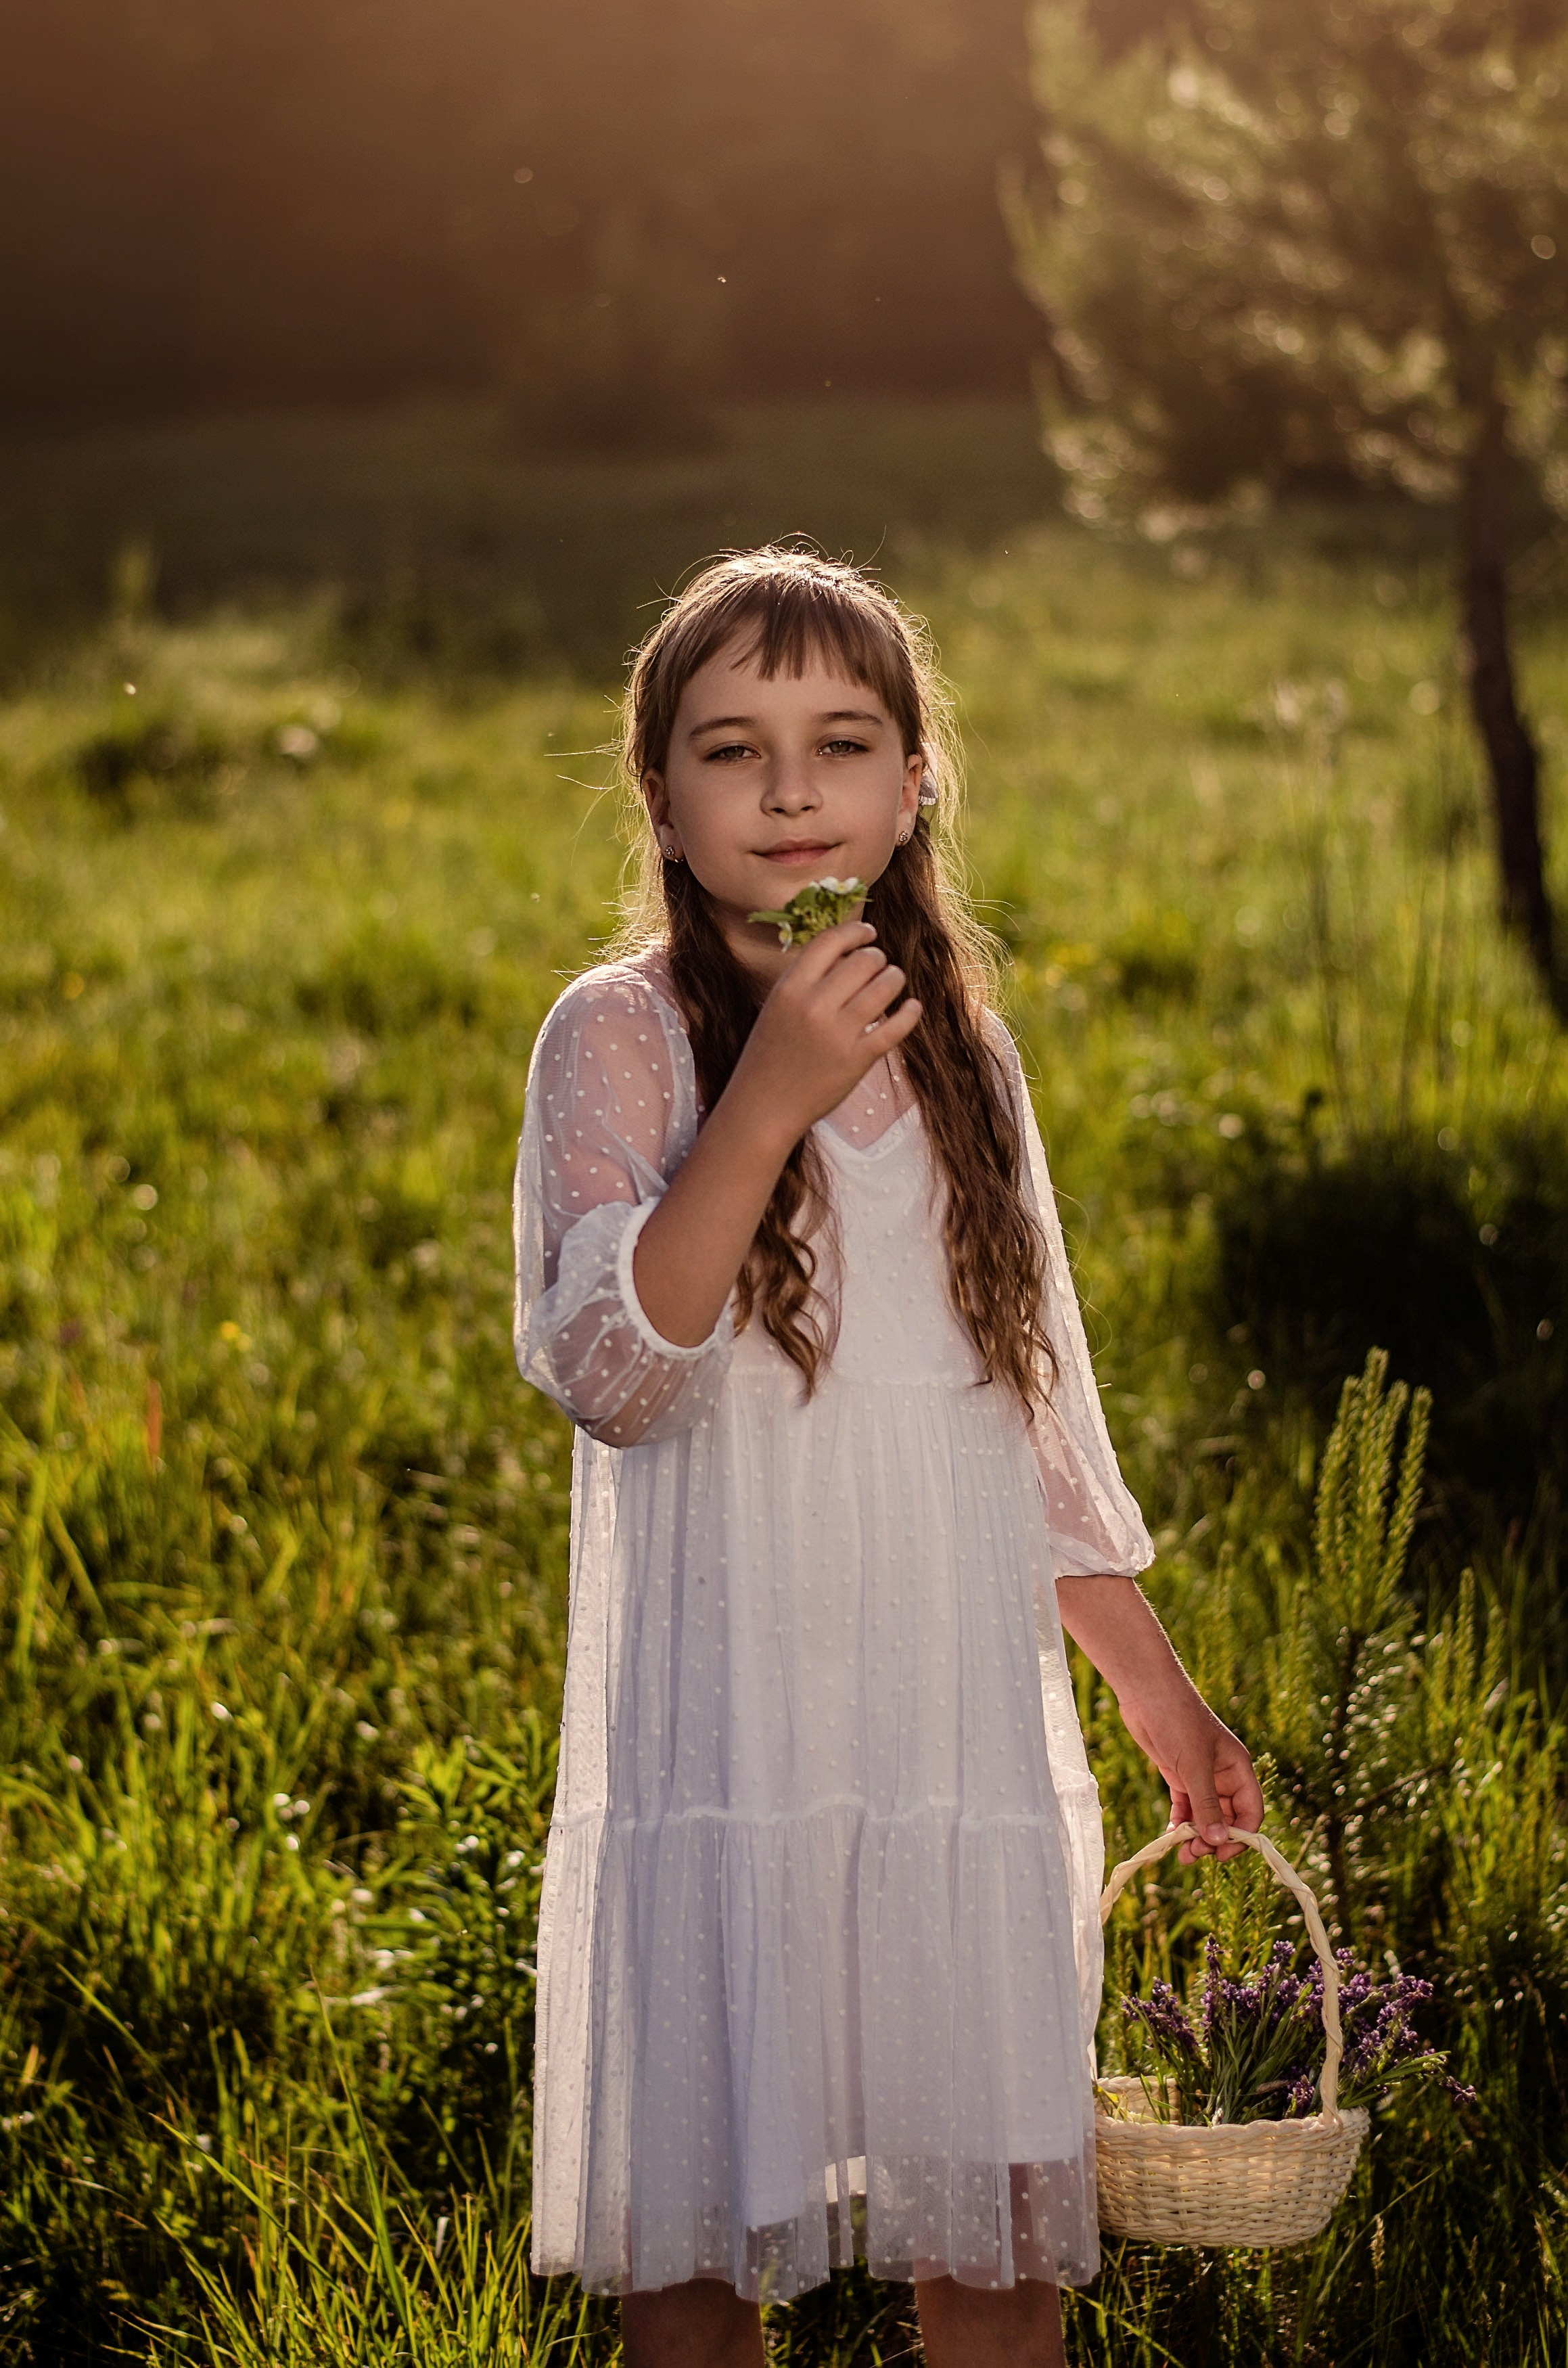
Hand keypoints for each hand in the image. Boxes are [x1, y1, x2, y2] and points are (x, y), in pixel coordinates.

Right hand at [732, 918, 921, 1144]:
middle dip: (877, 957)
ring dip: (894, 978)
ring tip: (893, 980)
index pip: (829, 942)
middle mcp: (814, 1007)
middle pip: (863, 961)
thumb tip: (849, 953)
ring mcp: (838, 1034)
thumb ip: (807, 980)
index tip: (868, 932)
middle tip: (878, 964)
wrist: (763, 1106)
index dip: (854, 931)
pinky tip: (912, 1007)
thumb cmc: (769, 1054)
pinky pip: (896, 1027)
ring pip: (884, 987)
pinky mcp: (858, 1059)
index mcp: (790, 989)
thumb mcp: (777, 1007)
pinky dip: (909, 1013)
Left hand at [1115, 1673, 1264, 1863]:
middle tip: (1193, 1854)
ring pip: (1205, 1815)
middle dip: (1213, 1839)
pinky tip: (1170, 1834)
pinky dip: (1180, 1821)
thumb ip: (1207, 1804)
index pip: (1250, 1811)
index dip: (1240, 1836)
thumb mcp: (1194, 1766)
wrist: (1146, 1691)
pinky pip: (1185, 1806)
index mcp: (1238, 1768)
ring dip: (1196, 1835)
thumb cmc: (1177, 1721)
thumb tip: (1219, 1841)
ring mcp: (1200, 1775)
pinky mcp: (1178, 1774)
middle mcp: (1223, 1774)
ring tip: (1182, 1854)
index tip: (1221, 1854)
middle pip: (1227, 1818)